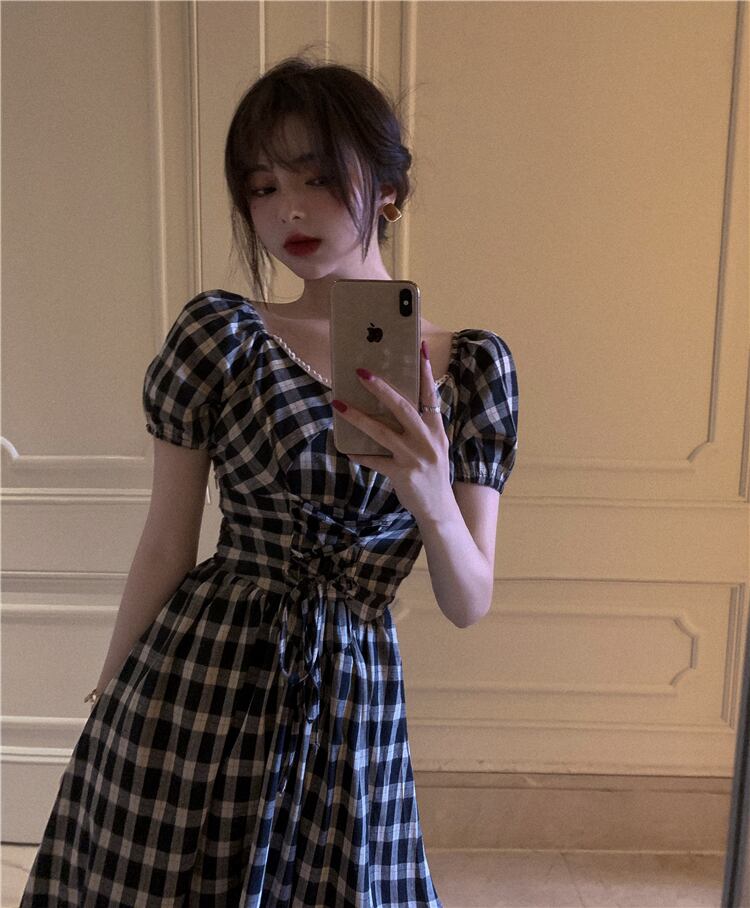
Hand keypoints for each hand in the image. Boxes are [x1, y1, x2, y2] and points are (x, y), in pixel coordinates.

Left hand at [331, 339, 451, 522]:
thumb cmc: (433, 473)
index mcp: (436, 429)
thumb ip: (420, 427)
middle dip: (380, 388)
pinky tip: (346, 448)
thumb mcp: (434, 446)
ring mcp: (414, 457)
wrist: (440, 509)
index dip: (424, 371)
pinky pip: (374, 460)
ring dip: (357, 417)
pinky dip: (359, 454)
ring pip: (381, 431)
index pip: (430, 394)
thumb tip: (394, 405)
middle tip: (361, 373)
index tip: (419, 348)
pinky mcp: (401, 473)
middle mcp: (427, 440)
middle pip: (402, 407)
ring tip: (338, 404)